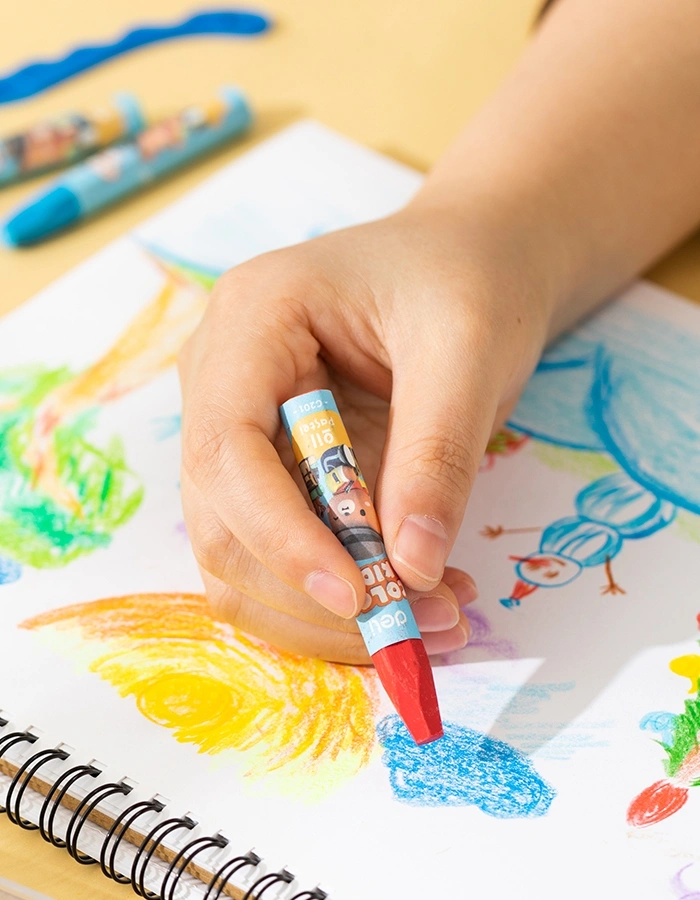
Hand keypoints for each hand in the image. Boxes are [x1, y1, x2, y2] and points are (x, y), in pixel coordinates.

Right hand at [178, 202, 552, 662]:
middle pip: (224, 518)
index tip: (361, 596)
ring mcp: (242, 428)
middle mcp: (223, 379)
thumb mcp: (468, 351)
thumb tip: (413, 571)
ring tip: (436, 618)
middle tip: (418, 627)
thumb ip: (436, 455)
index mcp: (252, 320)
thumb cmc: (465, 281)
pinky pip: (284, 552)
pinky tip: (417, 597)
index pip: (226, 449)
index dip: (280, 536)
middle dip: (313, 591)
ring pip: (245, 553)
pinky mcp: (274, 469)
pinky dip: (342, 593)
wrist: (468, 263)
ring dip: (329, 610)